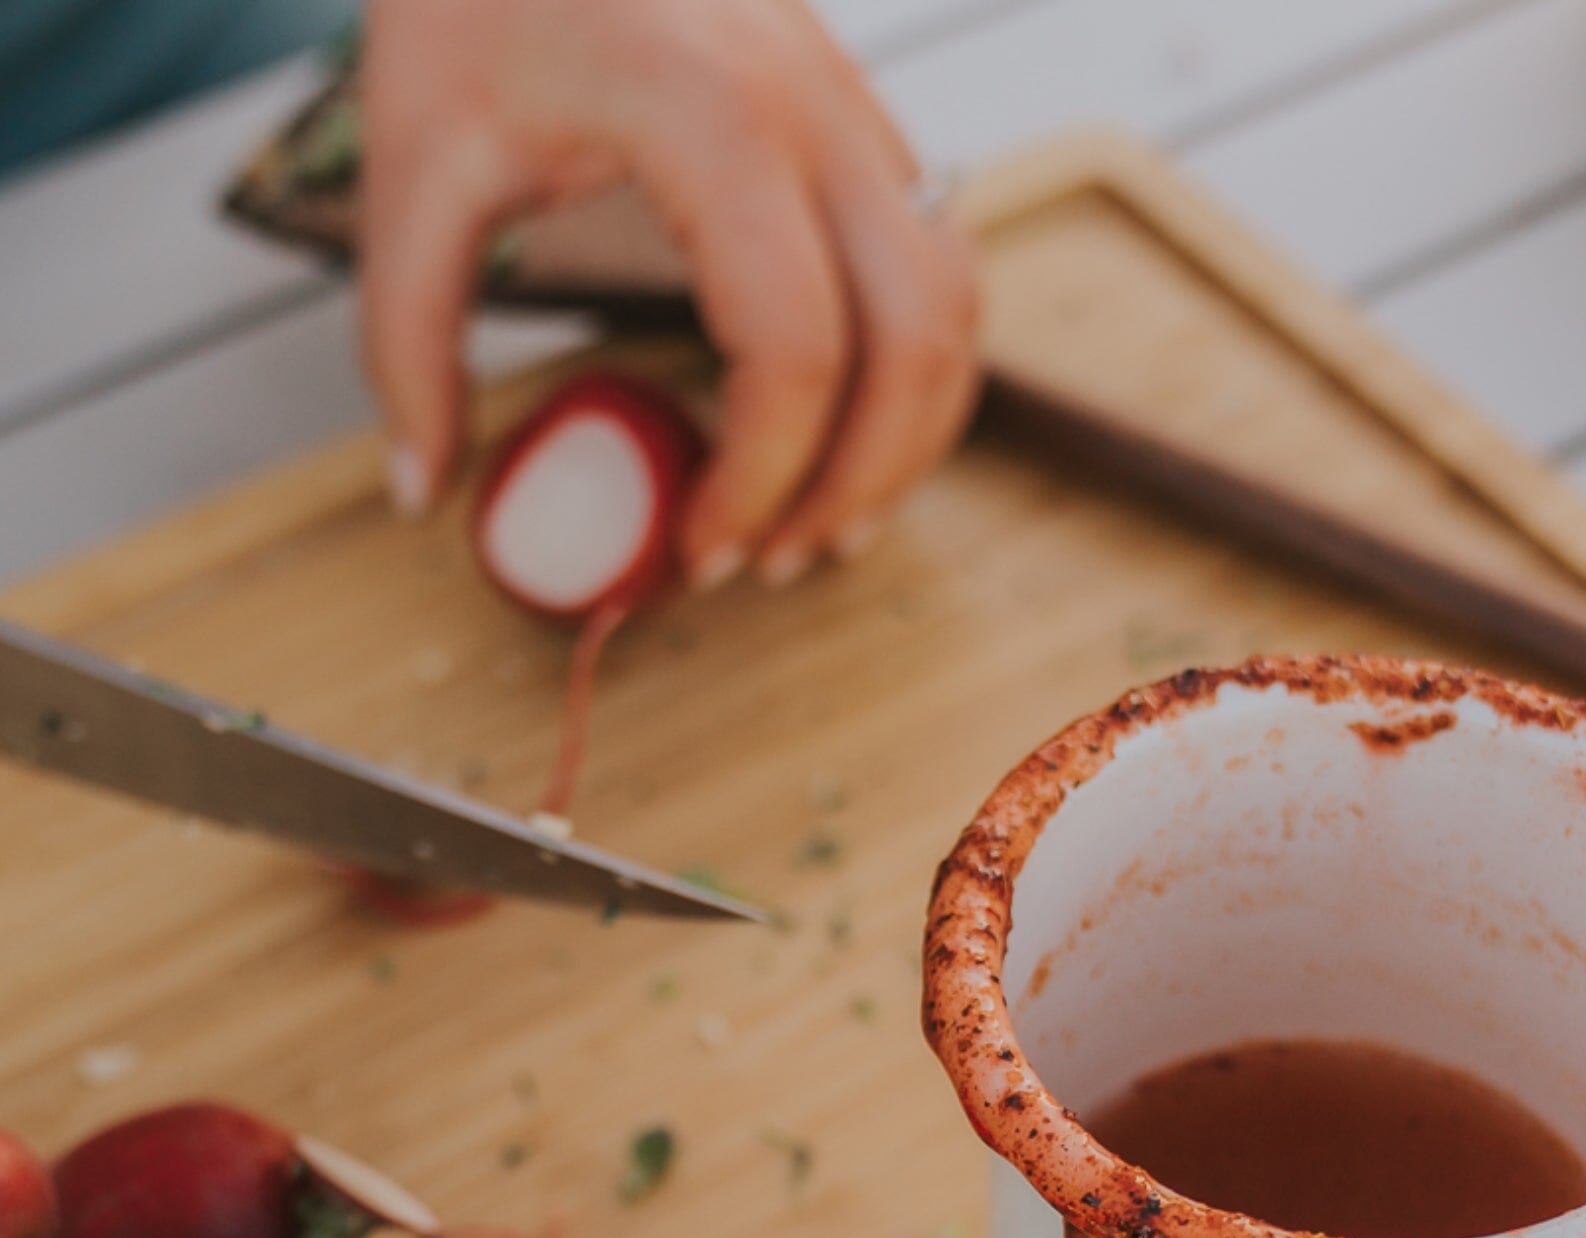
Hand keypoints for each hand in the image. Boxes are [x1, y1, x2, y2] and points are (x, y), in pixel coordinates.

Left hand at [358, 0, 980, 583]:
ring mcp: (857, 109)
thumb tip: (425, 489)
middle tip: (775, 560)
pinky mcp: (862, 120)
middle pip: (913, 342)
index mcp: (712, 118)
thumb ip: (410, 336)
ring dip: (912, 435)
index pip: (795, 349)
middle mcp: (816, 112)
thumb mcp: (413, 161)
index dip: (761, 480)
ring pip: (955, 307)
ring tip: (829, 520)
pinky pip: (940, 267)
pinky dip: (917, 369)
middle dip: (858, 482)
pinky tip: (851, 429)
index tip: (698, 550)